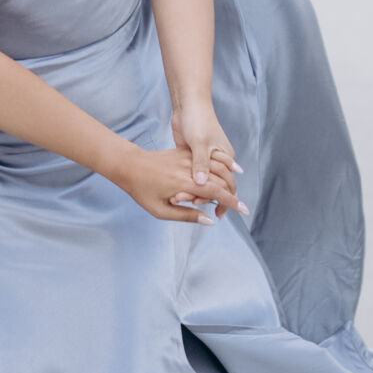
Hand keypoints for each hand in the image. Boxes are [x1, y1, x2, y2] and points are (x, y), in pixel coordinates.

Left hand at [118, 143, 240, 222]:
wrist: (128, 164)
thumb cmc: (141, 190)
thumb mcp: (160, 210)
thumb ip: (186, 216)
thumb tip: (210, 221)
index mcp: (184, 183)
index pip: (216, 192)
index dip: (232, 202)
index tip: (244, 210)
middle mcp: (189, 168)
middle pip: (221, 179)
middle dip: (232, 193)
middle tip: (235, 207)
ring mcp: (187, 157)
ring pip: (217, 166)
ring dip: (228, 179)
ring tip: (232, 193)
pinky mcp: (184, 152)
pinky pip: (207, 158)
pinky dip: (220, 165)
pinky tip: (228, 171)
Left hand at [171, 100, 244, 208]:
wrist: (187, 104)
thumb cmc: (196, 120)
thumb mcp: (199, 142)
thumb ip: (201, 165)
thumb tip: (201, 184)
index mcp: (225, 159)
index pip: (228, 187)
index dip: (227, 202)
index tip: (222, 215)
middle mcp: (218, 161)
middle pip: (217, 187)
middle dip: (208, 198)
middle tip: (197, 207)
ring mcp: (206, 159)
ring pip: (204, 183)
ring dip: (196, 192)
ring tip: (182, 200)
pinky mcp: (193, 157)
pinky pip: (194, 176)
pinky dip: (189, 184)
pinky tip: (179, 193)